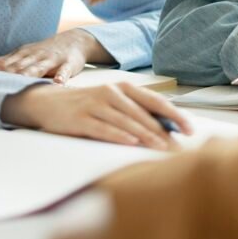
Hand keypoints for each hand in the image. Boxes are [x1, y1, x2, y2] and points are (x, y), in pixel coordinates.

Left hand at [0, 29, 106, 82]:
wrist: (73, 41)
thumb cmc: (43, 52)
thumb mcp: (22, 54)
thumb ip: (2, 61)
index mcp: (23, 55)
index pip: (6, 64)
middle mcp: (35, 56)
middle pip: (19, 66)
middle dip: (7, 74)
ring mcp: (51, 60)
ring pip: (39, 68)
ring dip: (30, 74)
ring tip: (22, 82)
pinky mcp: (68, 64)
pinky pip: (64, 72)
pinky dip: (61, 77)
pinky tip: (58, 83)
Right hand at [1, 82, 192, 149]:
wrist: (47, 102)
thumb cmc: (86, 105)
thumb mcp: (111, 103)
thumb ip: (134, 112)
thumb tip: (166, 129)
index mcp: (122, 88)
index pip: (154, 101)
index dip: (174, 115)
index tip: (190, 129)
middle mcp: (111, 93)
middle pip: (143, 114)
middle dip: (164, 132)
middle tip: (179, 148)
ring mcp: (95, 104)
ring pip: (126, 121)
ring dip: (146, 137)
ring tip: (162, 149)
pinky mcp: (81, 118)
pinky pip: (103, 128)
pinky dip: (119, 135)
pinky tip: (131, 143)